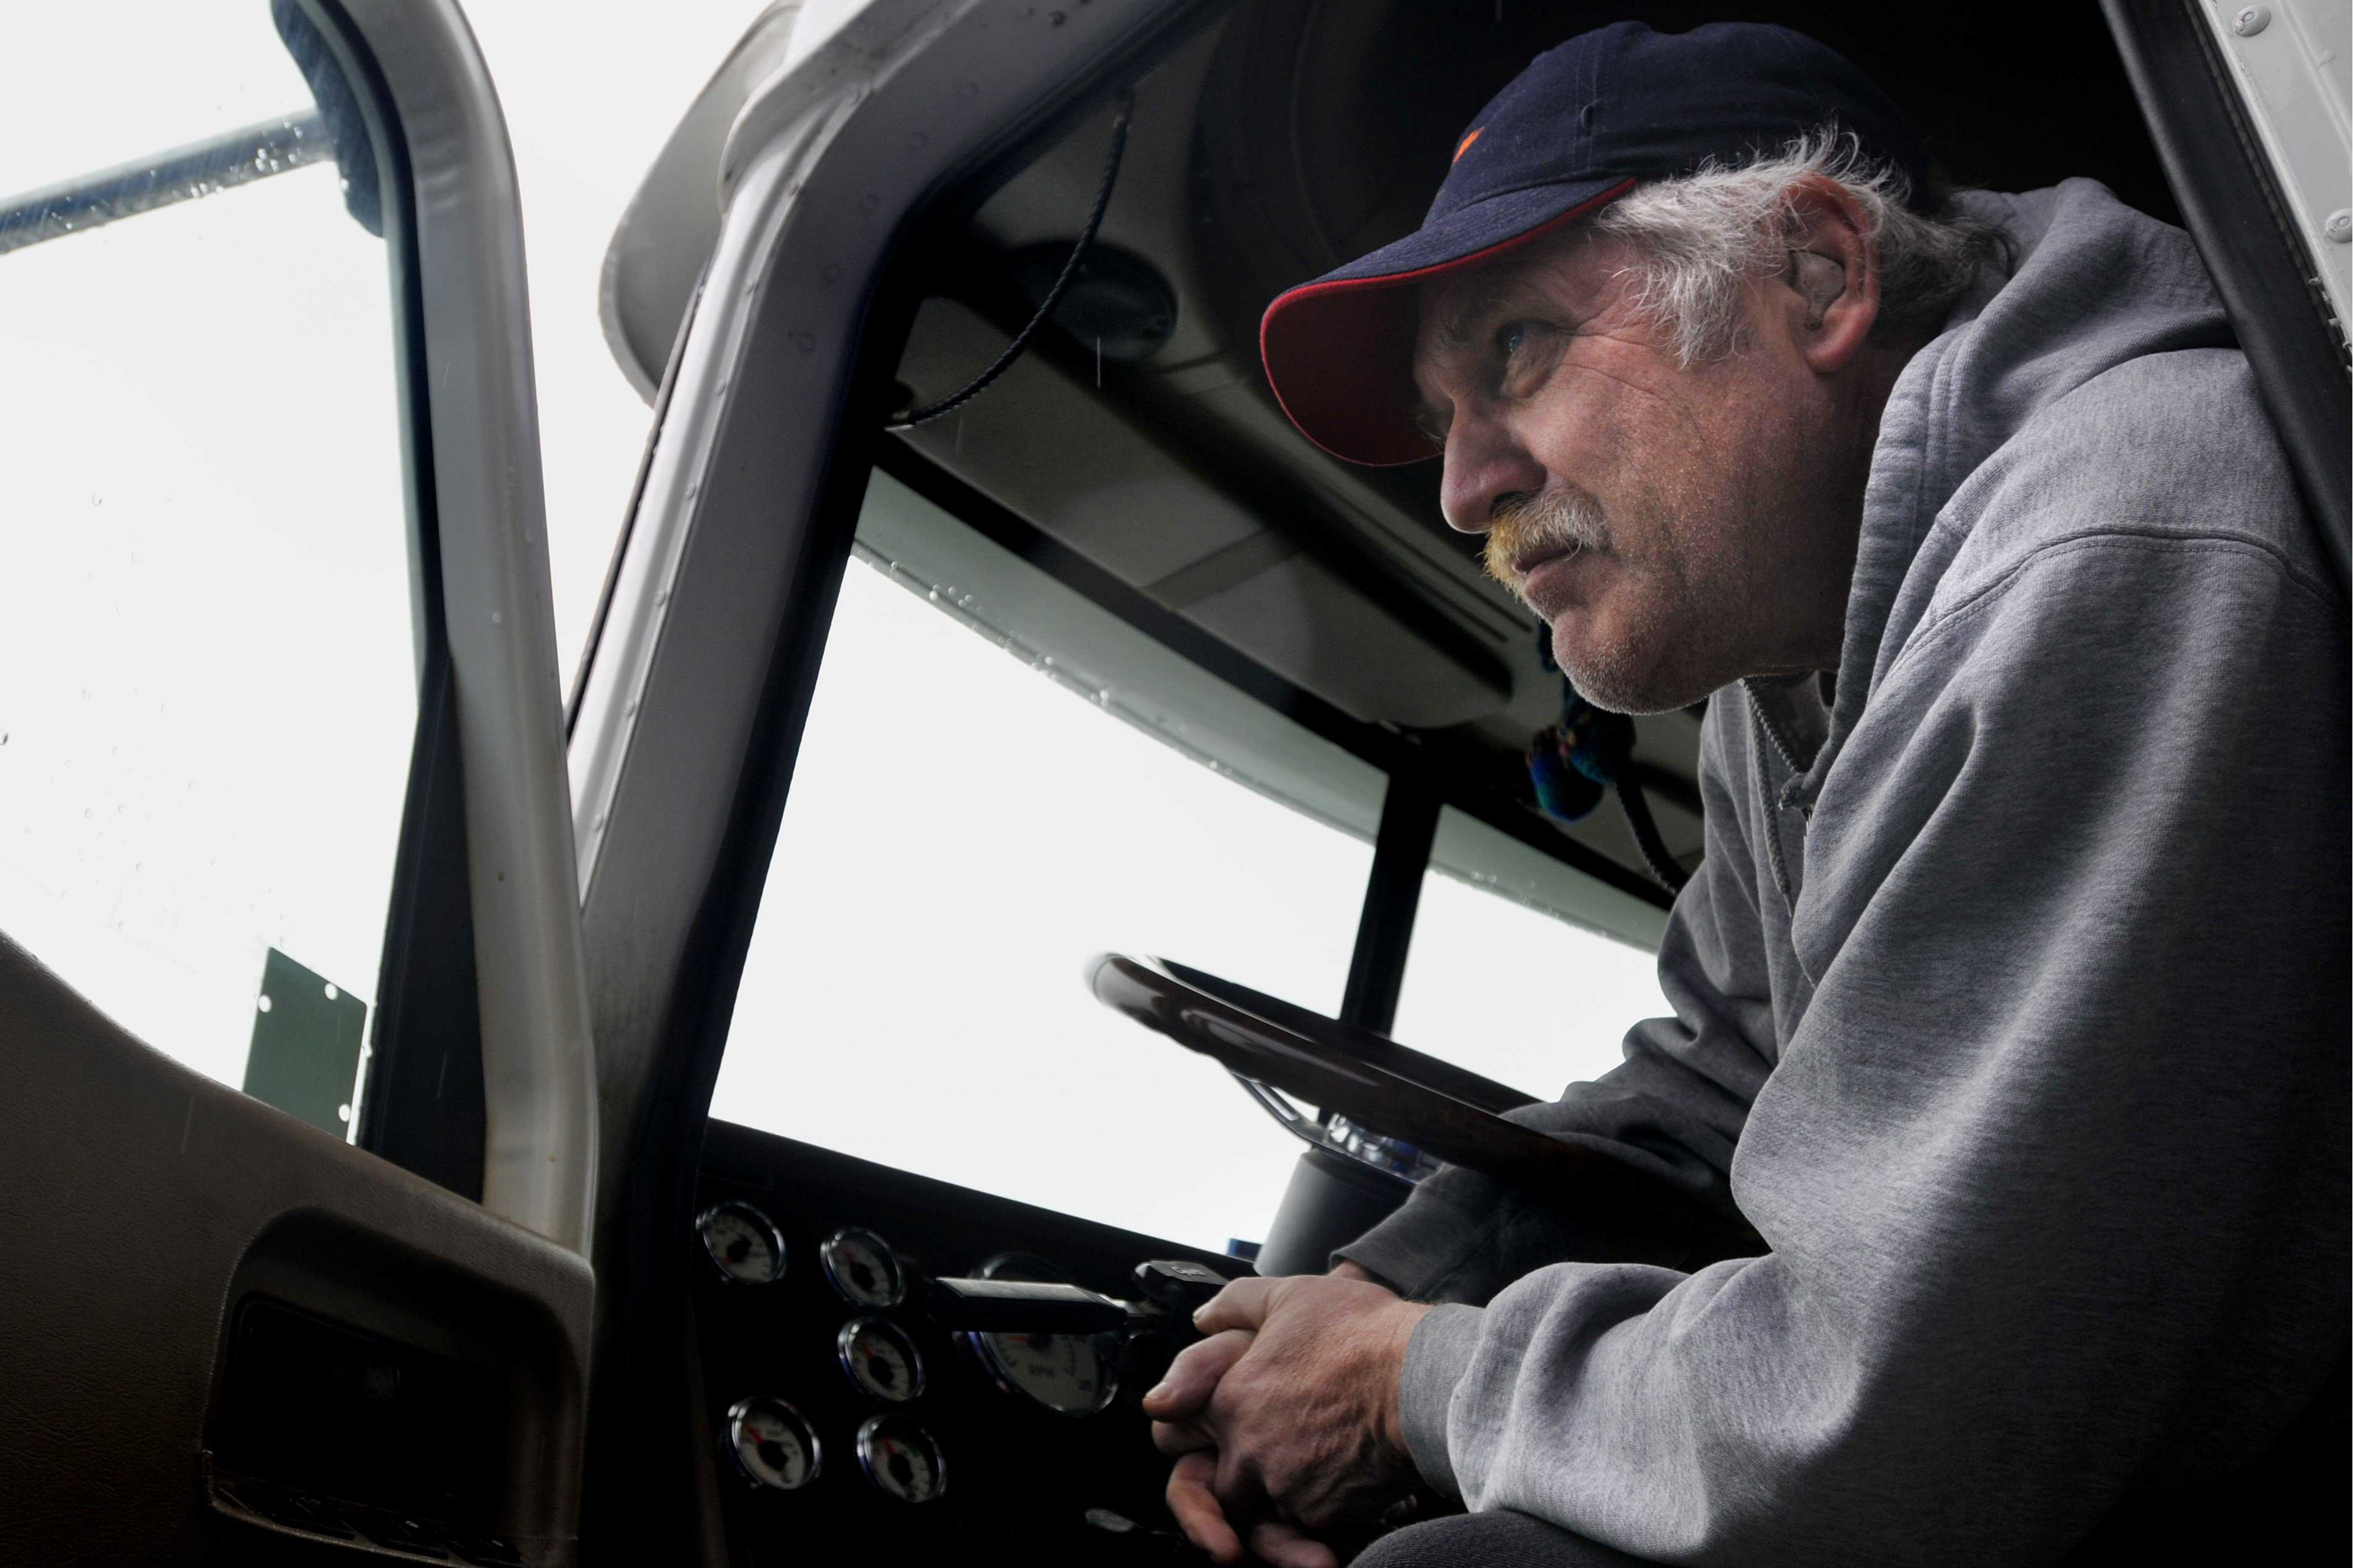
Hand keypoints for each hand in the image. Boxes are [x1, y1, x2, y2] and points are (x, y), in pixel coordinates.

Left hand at [1145, 1272, 1430, 1547]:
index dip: (1193, 1434)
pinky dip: (1326, 1508)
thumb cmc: (1360, 1332)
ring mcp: (1284, 1487)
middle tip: (1281, 1453)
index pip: (1175, 1435)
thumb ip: (1235, 1305)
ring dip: (1286, 1493)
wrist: (1419, 1376)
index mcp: (1230, 1400)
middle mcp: (1247, 1451)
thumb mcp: (1288, 1295)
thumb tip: (1203, 1317)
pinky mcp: (1324, 1514)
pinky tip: (1351, 1476)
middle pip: (1223, 1484)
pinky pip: (1311, 1525)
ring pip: (1266, 1509)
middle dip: (1244, 1477)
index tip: (1218, 1431)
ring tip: (1322, 1463)